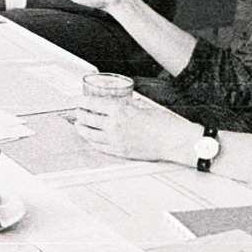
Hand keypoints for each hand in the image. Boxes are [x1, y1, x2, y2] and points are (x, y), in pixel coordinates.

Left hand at [69, 94, 197, 162]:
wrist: (174, 140)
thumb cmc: (164, 123)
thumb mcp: (143, 106)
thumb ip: (127, 106)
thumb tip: (120, 105)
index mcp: (120, 110)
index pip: (94, 103)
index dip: (83, 101)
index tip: (79, 100)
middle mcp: (114, 125)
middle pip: (87, 118)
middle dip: (79, 114)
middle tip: (77, 111)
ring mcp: (115, 140)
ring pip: (90, 134)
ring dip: (81, 128)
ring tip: (78, 125)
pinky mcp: (120, 152)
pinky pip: (99, 147)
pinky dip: (91, 141)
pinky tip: (90, 139)